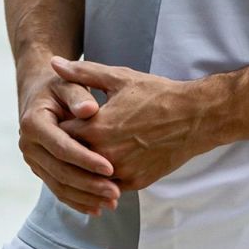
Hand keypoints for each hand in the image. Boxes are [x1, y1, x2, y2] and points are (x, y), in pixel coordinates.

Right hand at [17, 67, 121, 217]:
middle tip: (115, 192)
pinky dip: (77, 201)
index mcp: (33, 122)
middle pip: (60, 171)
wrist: (43, 94)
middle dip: (88, 184)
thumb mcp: (69, 83)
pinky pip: (58, 189)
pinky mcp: (41, 169)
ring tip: (112, 202)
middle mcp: (28, 144)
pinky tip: (97, 208)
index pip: (61, 147)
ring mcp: (33, 160)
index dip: (86, 159)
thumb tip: (89, 110)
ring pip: (59, 185)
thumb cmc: (62, 86)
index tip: (110, 168)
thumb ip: (79, 95)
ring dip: (85, 197)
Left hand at [49, 55, 205, 191]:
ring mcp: (121, 172)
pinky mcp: (135, 183)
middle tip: (72, 135)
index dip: (59, 125)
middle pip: (71, 158)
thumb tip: (54, 63)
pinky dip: (103, 176)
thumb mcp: (119, 78)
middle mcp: (105, 155)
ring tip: (88, 148)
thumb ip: (83, 73)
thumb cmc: (156, 94)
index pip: (60, 133)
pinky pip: (108, 184)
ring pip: (88, 175)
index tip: (62, 119)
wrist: (195, 117)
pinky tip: (104, 162)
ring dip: (85, 165)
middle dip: (69, 147)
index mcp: (96, 128)